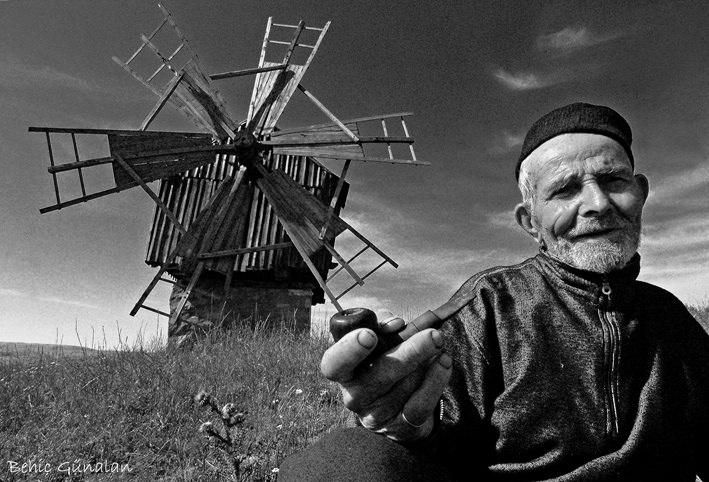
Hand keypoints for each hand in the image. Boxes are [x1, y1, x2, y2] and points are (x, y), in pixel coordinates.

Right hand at [321, 314, 451, 442]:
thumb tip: (395, 325)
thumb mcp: (380, 340)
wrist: (400, 406)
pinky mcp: (400, 428)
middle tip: (434, 336)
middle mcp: (355, 395)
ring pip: (406, 386)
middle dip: (410, 352)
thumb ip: (382, 326)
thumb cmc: (385, 362)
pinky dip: (436, 380)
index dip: (349, 350)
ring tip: (439, 343)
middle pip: (379, 374)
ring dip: (428, 361)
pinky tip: (444, 362)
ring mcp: (377, 415)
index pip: (334, 363)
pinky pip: (421, 404)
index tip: (370, 335)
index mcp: (344, 371)